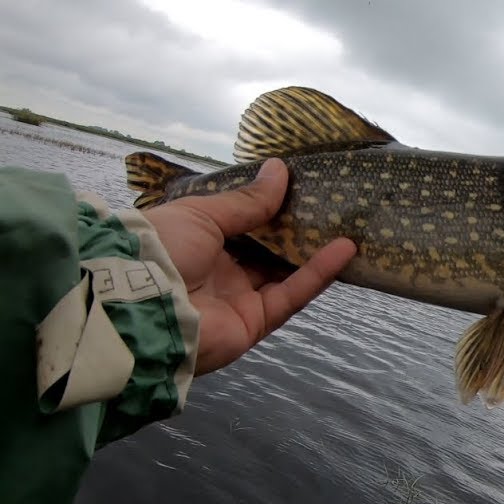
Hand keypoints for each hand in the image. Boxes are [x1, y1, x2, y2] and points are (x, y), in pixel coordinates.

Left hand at [142, 158, 356, 375]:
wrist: (143, 306)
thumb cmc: (164, 247)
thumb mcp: (203, 213)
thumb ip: (248, 200)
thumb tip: (281, 169)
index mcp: (199, 242)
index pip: (242, 224)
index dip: (271, 207)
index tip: (302, 187)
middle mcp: (219, 271)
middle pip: (268, 251)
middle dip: (298, 230)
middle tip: (332, 205)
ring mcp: (238, 299)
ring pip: (285, 273)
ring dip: (315, 251)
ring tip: (348, 224)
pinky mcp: (255, 322)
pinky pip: (291, 295)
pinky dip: (318, 274)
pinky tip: (344, 249)